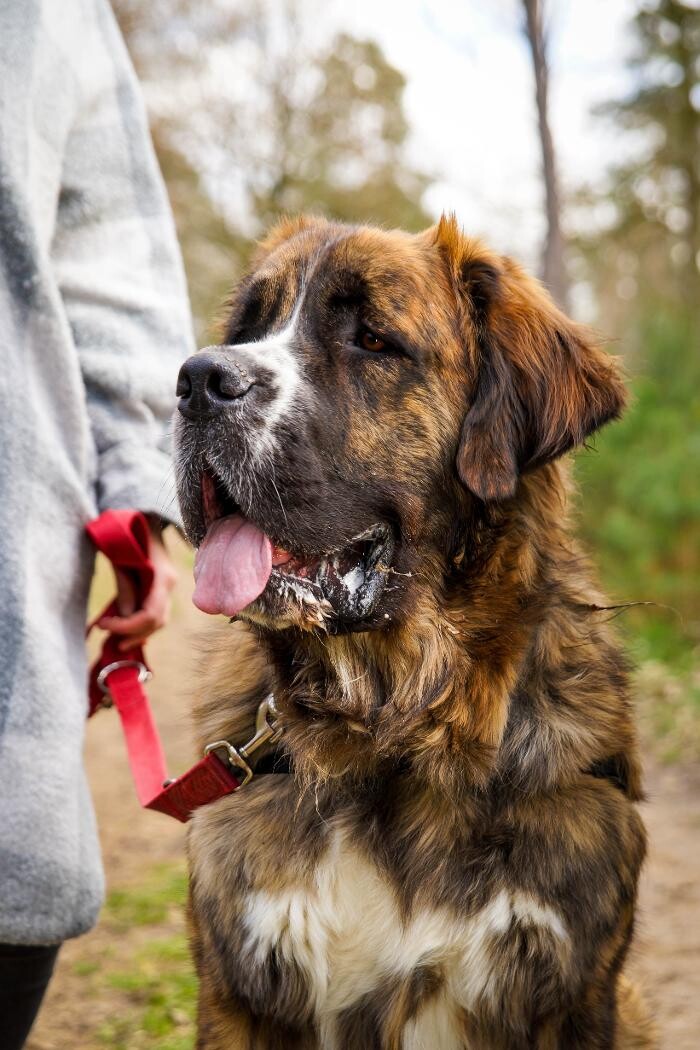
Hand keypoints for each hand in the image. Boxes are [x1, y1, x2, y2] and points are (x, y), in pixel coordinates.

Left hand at [98, 516, 177, 651]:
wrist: (143, 517)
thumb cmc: (128, 533)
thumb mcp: (121, 557)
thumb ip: (125, 587)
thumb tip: (125, 615)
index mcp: (164, 577)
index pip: (151, 614)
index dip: (127, 626)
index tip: (103, 625)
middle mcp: (170, 585)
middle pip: (156, 622)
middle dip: (132, 634)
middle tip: (106, 638)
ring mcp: (168, 588)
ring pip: (158, 622)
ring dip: (136, 634)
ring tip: (114, 641)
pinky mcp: (161, 589)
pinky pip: (155, 615)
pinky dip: (140, 626)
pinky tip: (124, 633)